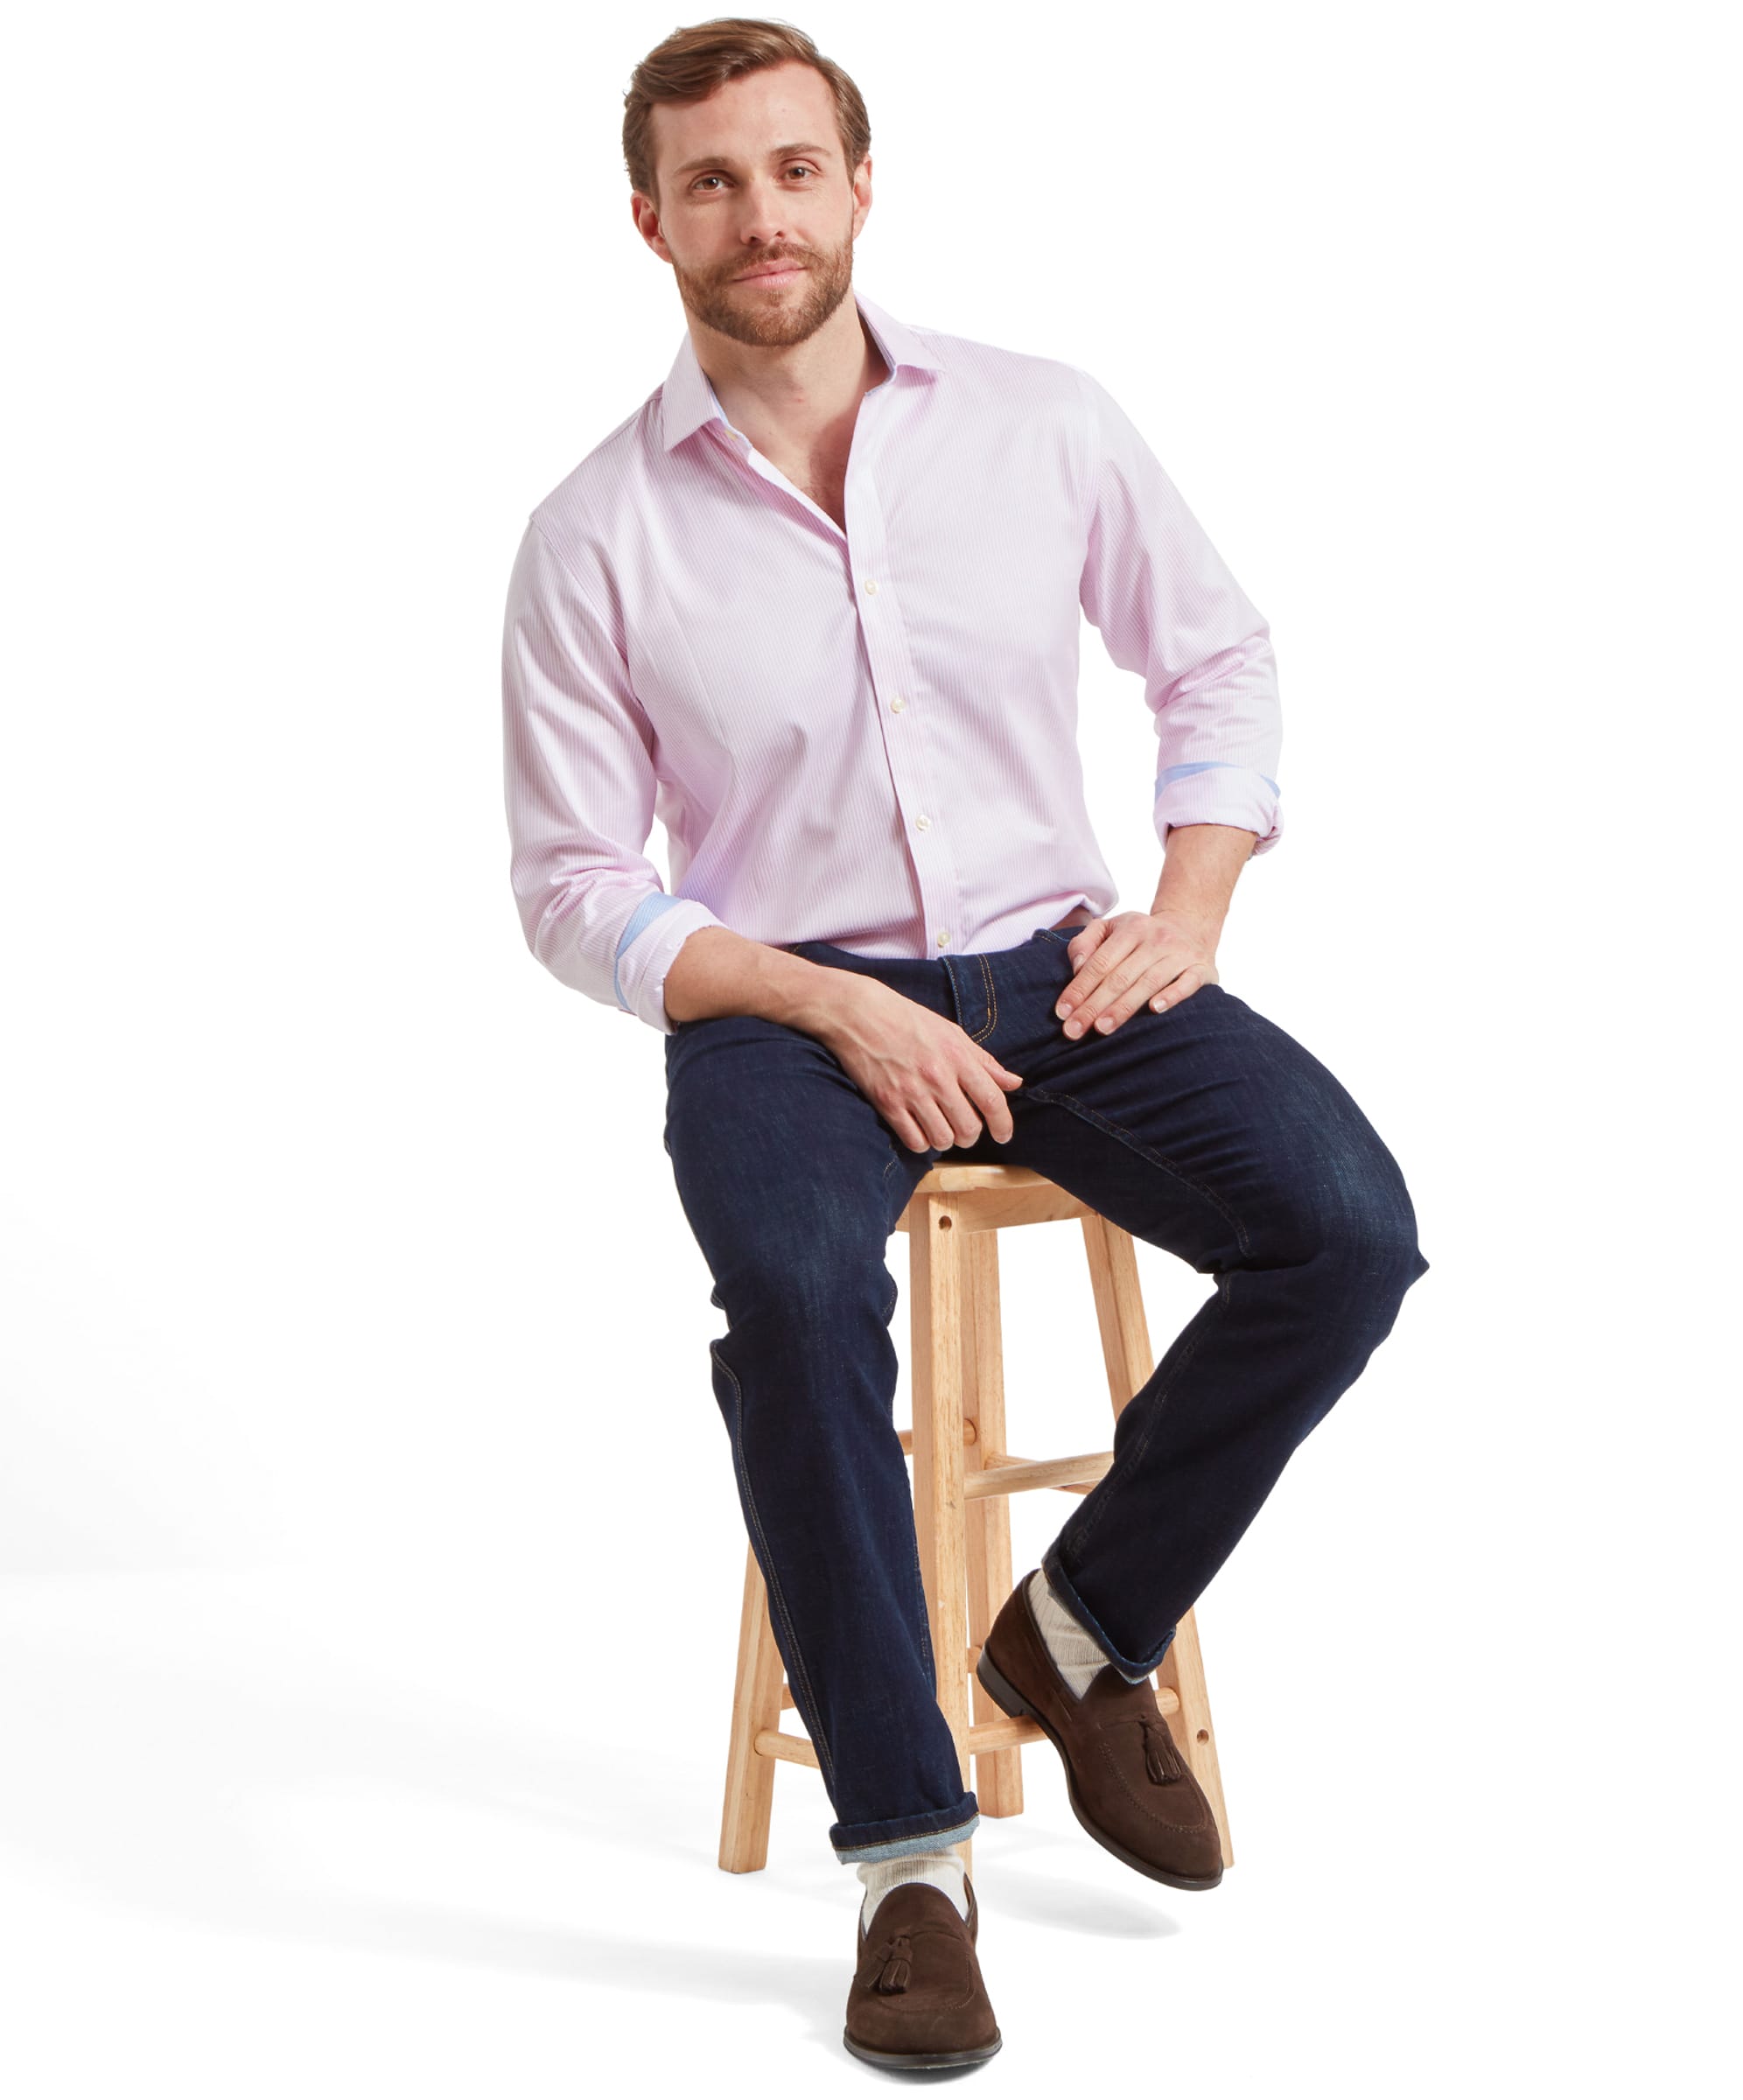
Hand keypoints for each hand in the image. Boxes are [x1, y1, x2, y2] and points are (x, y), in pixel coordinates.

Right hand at [816, 979, 1024, 1151]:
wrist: (860, 1014)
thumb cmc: (908, 1020)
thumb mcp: (952, 1032)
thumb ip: (984, 1061)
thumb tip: (1014, 1083)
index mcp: (957, 1057)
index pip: (992, 1100)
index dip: (1004, 1125)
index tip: (1003, 1135)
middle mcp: (937, 1077)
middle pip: (968, 1128)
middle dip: (971, 1136)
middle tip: (965, 1130)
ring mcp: (911, 1092)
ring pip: (942, 1139)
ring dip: (946, 1140)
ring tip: (941, 1128)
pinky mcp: (887, 1103)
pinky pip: (914, 1140)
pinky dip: (921, 1142)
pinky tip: (920, 1130)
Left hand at [1054, 910, 1219, 1038]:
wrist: (1191, 926)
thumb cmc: (1141, 936)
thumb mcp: (1111, 928)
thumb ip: (1085, 943)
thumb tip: (1077, 968)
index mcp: (1130, 929)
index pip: (1099, 963)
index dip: (1079, 988)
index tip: (1062, 1013)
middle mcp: (1156, 939)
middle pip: (1120, 977)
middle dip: (1094, 1005)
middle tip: (1074, 1030)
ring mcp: (1180, 954)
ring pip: (1148, 983)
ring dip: (1124, 1007)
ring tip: (1102, 1028)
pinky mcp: (1202, 968)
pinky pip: (1187, 983)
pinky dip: (1172, 996)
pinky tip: (1154, 1010)